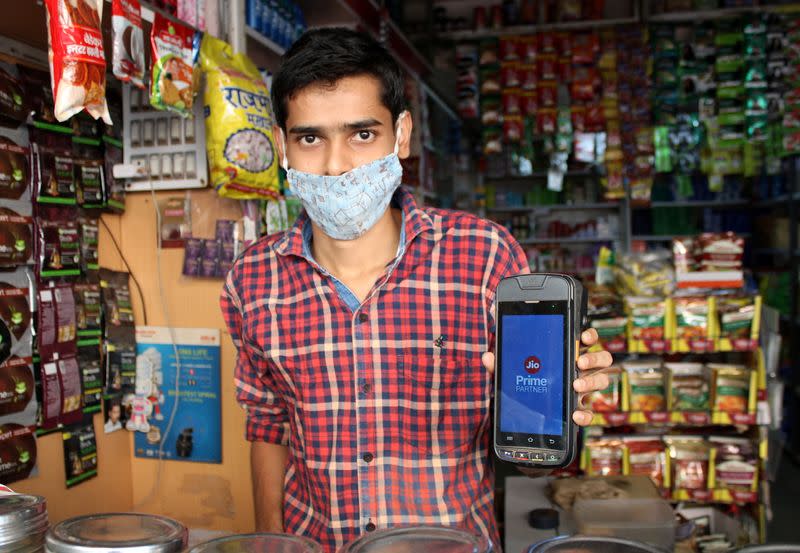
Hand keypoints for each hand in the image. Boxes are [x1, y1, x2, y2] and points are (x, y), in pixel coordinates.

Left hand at [481, 328, 612, 426]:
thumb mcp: (509, 373)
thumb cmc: (522, 384)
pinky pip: (590, 412)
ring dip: (592, 382)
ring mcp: (582, 389)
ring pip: (602, 380)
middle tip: (579, 362)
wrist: (523, 415)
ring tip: (576, 385)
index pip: (586, 339)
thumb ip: (500, 364)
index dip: (589, 335)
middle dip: (594, 358)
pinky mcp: (579, 409)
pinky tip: (575, 415)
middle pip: (602, 358)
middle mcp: (580, 369)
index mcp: (566, 353)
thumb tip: (487, 356)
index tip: (583, 336)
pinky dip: (586, 414)